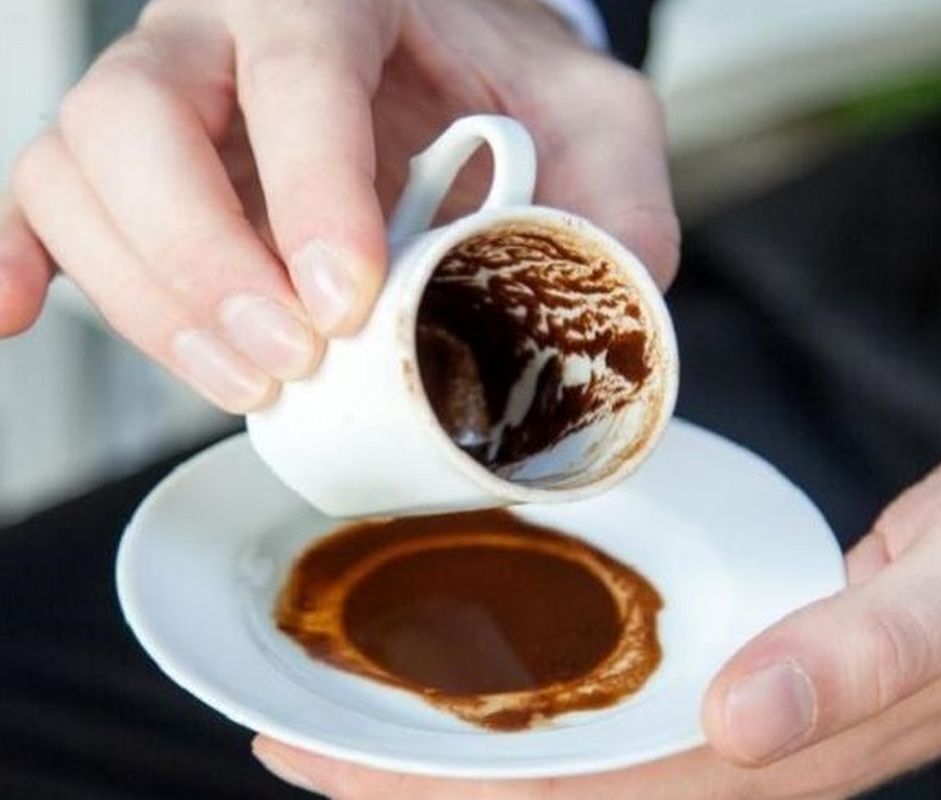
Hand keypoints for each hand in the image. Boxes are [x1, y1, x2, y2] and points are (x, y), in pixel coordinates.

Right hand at [0, 0, 677, 411]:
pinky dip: (20, 256)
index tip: (342, 299)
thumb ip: (618, 188)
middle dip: (205, 257)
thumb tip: (617, 290)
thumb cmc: (501, 79)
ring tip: (243, 380)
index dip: (307, 189)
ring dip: (143, 294)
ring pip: (77, 169)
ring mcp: (160, 89)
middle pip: (141, 117)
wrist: (442, 55)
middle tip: (288, 358)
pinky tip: (17, 312)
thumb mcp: (593, 114)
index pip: (297, 69)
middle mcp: (221, 34)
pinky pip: (37, 190)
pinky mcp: (129, 159)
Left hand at [250, 414, 940, 797]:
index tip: (314, 757)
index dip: (440, 787)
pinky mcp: (763, 659)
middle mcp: (752, 743)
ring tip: (354, 682)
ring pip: (580, 740)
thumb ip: (864, 650)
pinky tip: (491, 642)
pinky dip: (540, 675)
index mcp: (786, 745)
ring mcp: (753, 708)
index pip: (581, 792)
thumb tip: (739, 714)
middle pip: (555, 780)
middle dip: (416, 764)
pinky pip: (624, 688)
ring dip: (465, 723)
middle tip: (290, 721)